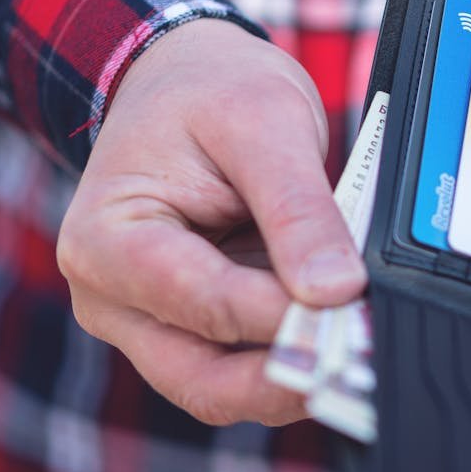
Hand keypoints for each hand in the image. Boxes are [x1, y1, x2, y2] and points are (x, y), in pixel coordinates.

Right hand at [57, 19, 365, 426]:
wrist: (184, 81)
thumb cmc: (207, 91)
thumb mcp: (263, 121)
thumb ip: (297, 208)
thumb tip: (336, 290)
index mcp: (107, 241)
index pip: (202, 302)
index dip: (283, 316)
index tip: (352, 311)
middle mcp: (113, 299)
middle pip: (202, 380)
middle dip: (287, 377)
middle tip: (363, 365)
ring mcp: (151, 324)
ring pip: (225, 391)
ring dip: (296, 380)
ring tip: (362, 357)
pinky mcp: (194, 332)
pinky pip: (245, 369)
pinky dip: (294, 362)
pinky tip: (341, 341)